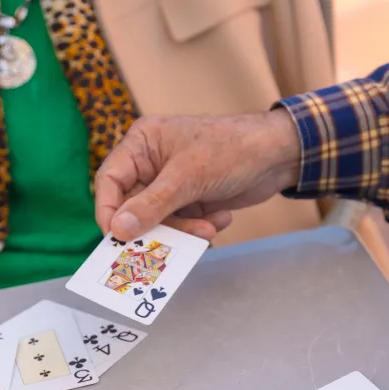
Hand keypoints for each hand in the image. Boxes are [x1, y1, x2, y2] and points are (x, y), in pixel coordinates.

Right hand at [95, 109, 302, 241]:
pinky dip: (199, 226)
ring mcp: (173, 183)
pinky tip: (221, 218)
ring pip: (160, 220)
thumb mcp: (187, 178)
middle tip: (167, 245)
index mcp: (143, 144)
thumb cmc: (230, 150)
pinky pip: (182, 223)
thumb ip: (151, 205)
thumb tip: (117, 229)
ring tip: (207, 230)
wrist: (279, 155)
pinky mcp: (192, 198)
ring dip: (183, 230)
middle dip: (157, 225)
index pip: (110, 180)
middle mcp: (152, 163)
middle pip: (134, 206)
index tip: (115, 238)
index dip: (108, 210)